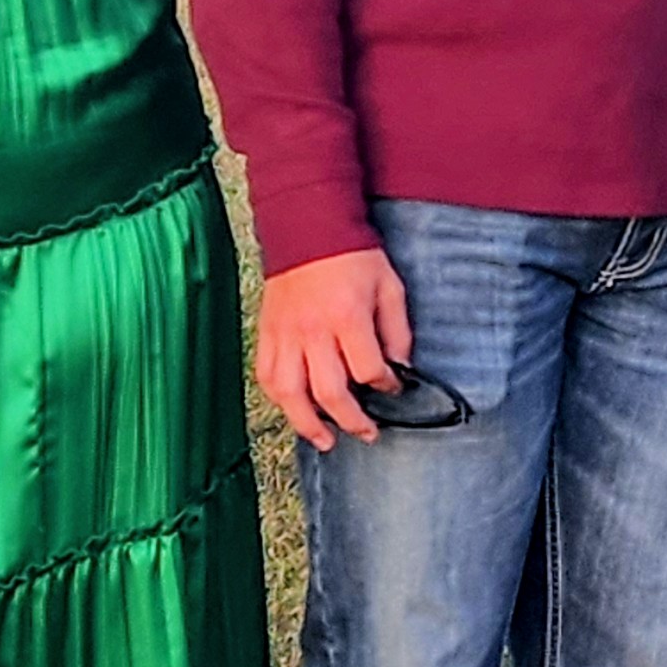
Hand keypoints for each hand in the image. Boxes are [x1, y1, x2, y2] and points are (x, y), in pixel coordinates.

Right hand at [256, 245, 410, 447]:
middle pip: (329, 392)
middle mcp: (312, 331)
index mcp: (347, 317)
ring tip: (325, 440)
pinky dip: (279, 399)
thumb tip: (400, 367)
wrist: (307, 225)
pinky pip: (266, 375)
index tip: (393, 388)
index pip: (368, 370)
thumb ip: (397, 330)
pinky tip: (294, 411)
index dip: (385, 386)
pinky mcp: (266, 332)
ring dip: (307, 424)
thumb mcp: (389, 286)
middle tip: (368, 433)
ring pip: (289, 393)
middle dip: (351, 420)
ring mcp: (285, 334)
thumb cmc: (353, 256)